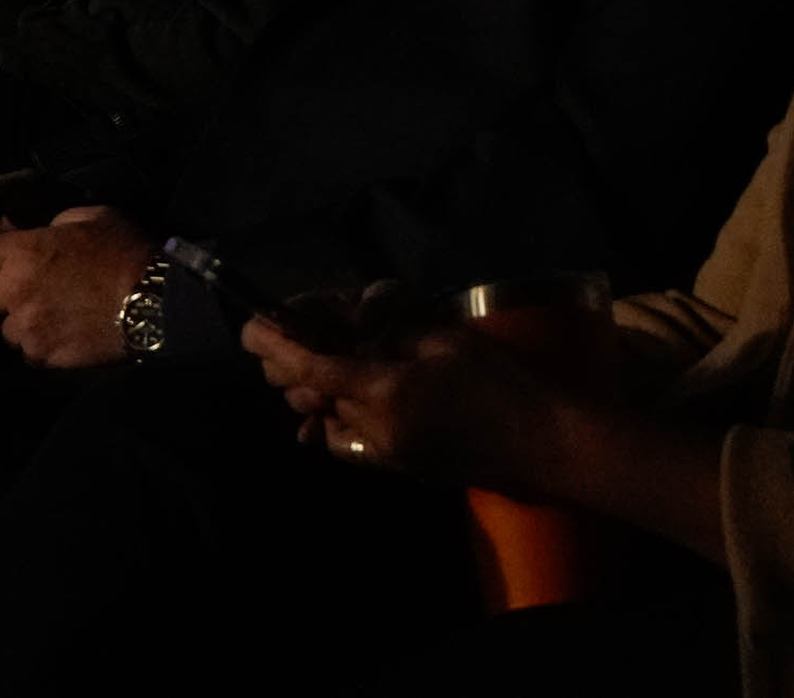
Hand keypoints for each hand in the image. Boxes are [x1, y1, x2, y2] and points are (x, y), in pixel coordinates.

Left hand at [0, 205, 154, 370]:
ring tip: (47, 313)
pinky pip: (28, 354)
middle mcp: (16, 293)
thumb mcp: (86, 217)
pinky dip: (39, 346)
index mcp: (22, 253)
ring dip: (16, 323)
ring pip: (1, 331)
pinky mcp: (47, 358)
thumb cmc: (125, 251)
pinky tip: (63, 332)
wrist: (159, 304)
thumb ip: (46, 223)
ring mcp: (30, 330)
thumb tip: (19, 229)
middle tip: (11, 291)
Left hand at [241, 314, 572, 497]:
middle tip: (293, 334)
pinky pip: (349, 444)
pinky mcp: (401, 467)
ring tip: (320, 362)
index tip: (249, 328)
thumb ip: (390, 331)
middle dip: (291, 365)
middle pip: (308, 396)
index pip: (310, 367)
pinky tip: (347, 399)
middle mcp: (375, 429)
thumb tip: (350, 324)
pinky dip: (337, 420)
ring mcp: (387, 455)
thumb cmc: (501, 382)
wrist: (544, 444)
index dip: (274, 345)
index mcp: (385, 392)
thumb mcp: (443, 339)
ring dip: (314, 393)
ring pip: (324, 422)